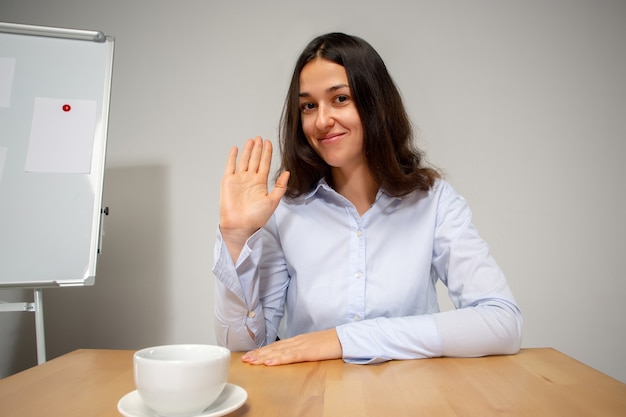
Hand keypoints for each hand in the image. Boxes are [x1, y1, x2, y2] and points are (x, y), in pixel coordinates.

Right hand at [219, 137, 288, 260]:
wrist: (241, 226)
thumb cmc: (256, 217)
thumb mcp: (273, 201)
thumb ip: (280, 186)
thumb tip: (287, 173)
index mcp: (260, 183)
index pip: (264, 164)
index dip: (267, 153)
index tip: (269, 143)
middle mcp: (250, 179)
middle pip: (254, 159)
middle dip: (257, 149)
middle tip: (260, 138)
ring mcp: (239, 179)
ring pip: (244, 160)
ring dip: (247, 150)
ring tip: (251, 140)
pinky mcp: (228, 181)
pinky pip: (230, 166)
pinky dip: (232, 157)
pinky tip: (236, 149)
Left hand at [241, 329, 342, 365]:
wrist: (343, 338)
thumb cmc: (330, 343)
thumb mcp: (312, 346)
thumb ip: (301, 350)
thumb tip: (291, 355)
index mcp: (297, 340)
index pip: (276, 346)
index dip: (262, 350)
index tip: (250, 355)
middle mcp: (296, 341)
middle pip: (273, 348)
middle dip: (258, 354)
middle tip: (245, 359)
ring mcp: (301, 346)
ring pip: (278, 352)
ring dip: (264, 356)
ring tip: (252, 361)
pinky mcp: (308, 352)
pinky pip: (290, 356)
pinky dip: (278, 359)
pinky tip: (269, 362)